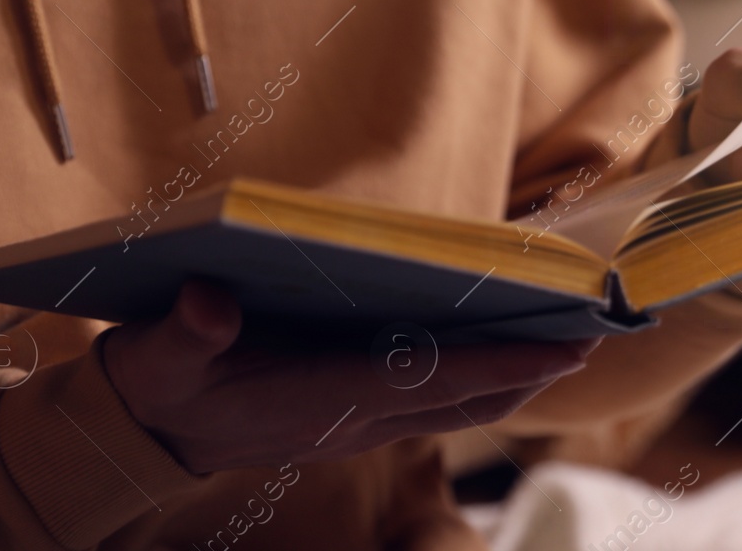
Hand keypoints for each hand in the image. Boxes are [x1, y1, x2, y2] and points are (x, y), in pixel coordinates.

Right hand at [104, 283, 596, 472]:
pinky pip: (433, 400)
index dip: (496, 363)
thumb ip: (184, 334)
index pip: (427, 381)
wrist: (149, 436)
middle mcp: (353, 416)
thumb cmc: (159, 384)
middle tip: (592, 336)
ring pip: (455, 404)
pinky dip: (477, 379)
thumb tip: (210, 303)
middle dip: (528, 370)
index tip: (560, 346)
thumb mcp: (156, 357)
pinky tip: (504, 351)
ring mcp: (358, 421)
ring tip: (568, 342)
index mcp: (318, 397)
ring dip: (512, 378)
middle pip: (461, 398)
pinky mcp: (355, 415)